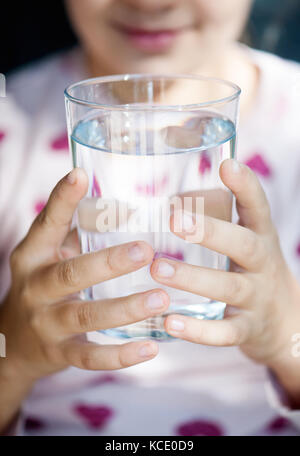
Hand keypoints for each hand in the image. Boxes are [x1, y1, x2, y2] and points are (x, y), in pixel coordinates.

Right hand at [0, 168, 168, 384]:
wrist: (12, 341)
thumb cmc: (42, 284)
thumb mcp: (48, 255)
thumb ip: (75, 230)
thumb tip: (123, 199)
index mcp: (32, 256)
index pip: (46, 224)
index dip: (61, 200)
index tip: (80, 175)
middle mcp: (35, 288)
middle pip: (70, 275)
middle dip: (108, 263)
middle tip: (145, 251)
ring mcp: (46, 323)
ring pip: (85, 317)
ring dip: (124, 309)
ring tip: (160, 299)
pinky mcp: (60, 353)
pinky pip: (91, 357)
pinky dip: (120, 356)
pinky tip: (150, 348)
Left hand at [151, 159, 299, 400]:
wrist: (283, 321)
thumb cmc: (252, 270)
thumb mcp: (246, 241)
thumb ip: (217, 220)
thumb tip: (168, 199)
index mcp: (260, 236)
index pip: (258, 207)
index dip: (245, 186)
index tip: (226, 165)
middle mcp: (262, 263)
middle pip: (243, 245)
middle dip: (210, 232)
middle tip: (175, 220)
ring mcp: (257, 297)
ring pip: (228, 287)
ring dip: (193, 278)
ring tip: (158, 269)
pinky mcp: (248, 329)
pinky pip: (225, 332)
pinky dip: (199, 331)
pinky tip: (170, 322)